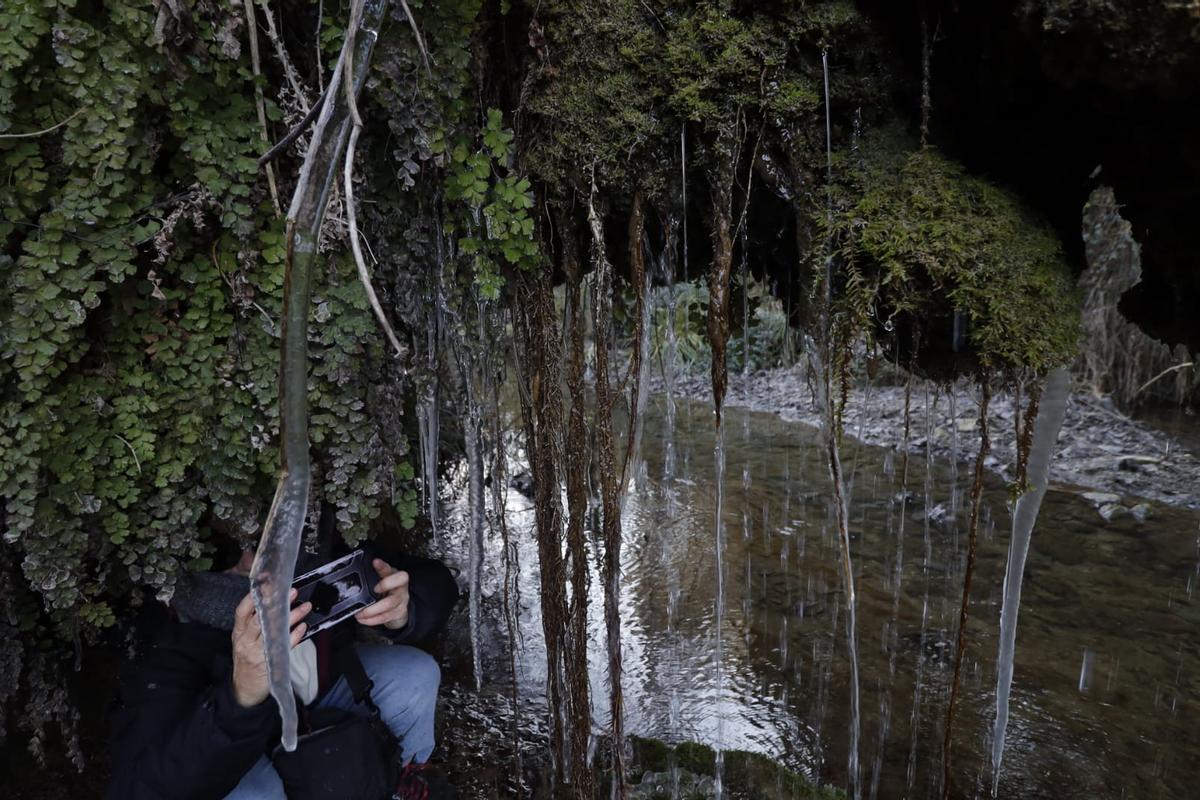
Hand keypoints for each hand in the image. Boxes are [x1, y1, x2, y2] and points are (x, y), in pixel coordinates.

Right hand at [230, 589, 310, 707]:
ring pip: (274, 631)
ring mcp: (257, 653)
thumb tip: (272, 602)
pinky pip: (284, 647)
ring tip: (306, 606)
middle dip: (276, 604)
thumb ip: (253, 624)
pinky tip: (303, 627)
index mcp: (238, 633)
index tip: (267, 584)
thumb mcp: (244, 641)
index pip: (242, 612)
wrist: (244, 690)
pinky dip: (295, 636)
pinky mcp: (269, 663)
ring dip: (292, 617)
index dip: (253, 597)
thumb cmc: (246, 660)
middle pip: (260, 619)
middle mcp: (245, 641)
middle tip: (292, 592)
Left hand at [354, 559, 409, 630]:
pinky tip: (363, 619)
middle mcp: (400, 586)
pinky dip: (372, 620)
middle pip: (399, 583)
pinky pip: (386, 617)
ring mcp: (401, 600)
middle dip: (386, 584)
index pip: (391, 567)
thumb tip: (354, 571)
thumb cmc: (387, 591)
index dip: (384, 565)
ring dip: (373, 610)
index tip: (375, 562)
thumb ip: (372, 575)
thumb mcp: (382, 581)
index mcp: (393, 575)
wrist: (399, 607)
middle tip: (374, 589)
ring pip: (390, 604)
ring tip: (360, 613)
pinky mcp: (398, 613)